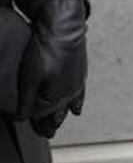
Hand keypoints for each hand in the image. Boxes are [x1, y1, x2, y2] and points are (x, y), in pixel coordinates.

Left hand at [17, 0, 87, 136]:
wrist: (64, 29)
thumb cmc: (44, 53)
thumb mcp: (29, 79)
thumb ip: (26, 102)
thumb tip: (21, 119)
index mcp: (55, 99)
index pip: (43, 119)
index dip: (35, 126)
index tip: (32, 131)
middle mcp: (69, 96)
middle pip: (57, 116)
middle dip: (50, 126)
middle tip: (45, 134)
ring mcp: (77, 86)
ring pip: (69, 109)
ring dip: (61, 117)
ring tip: (56, 125)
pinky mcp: (80, 75)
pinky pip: (79, 97)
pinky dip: (76, 106)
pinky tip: (76, 110)